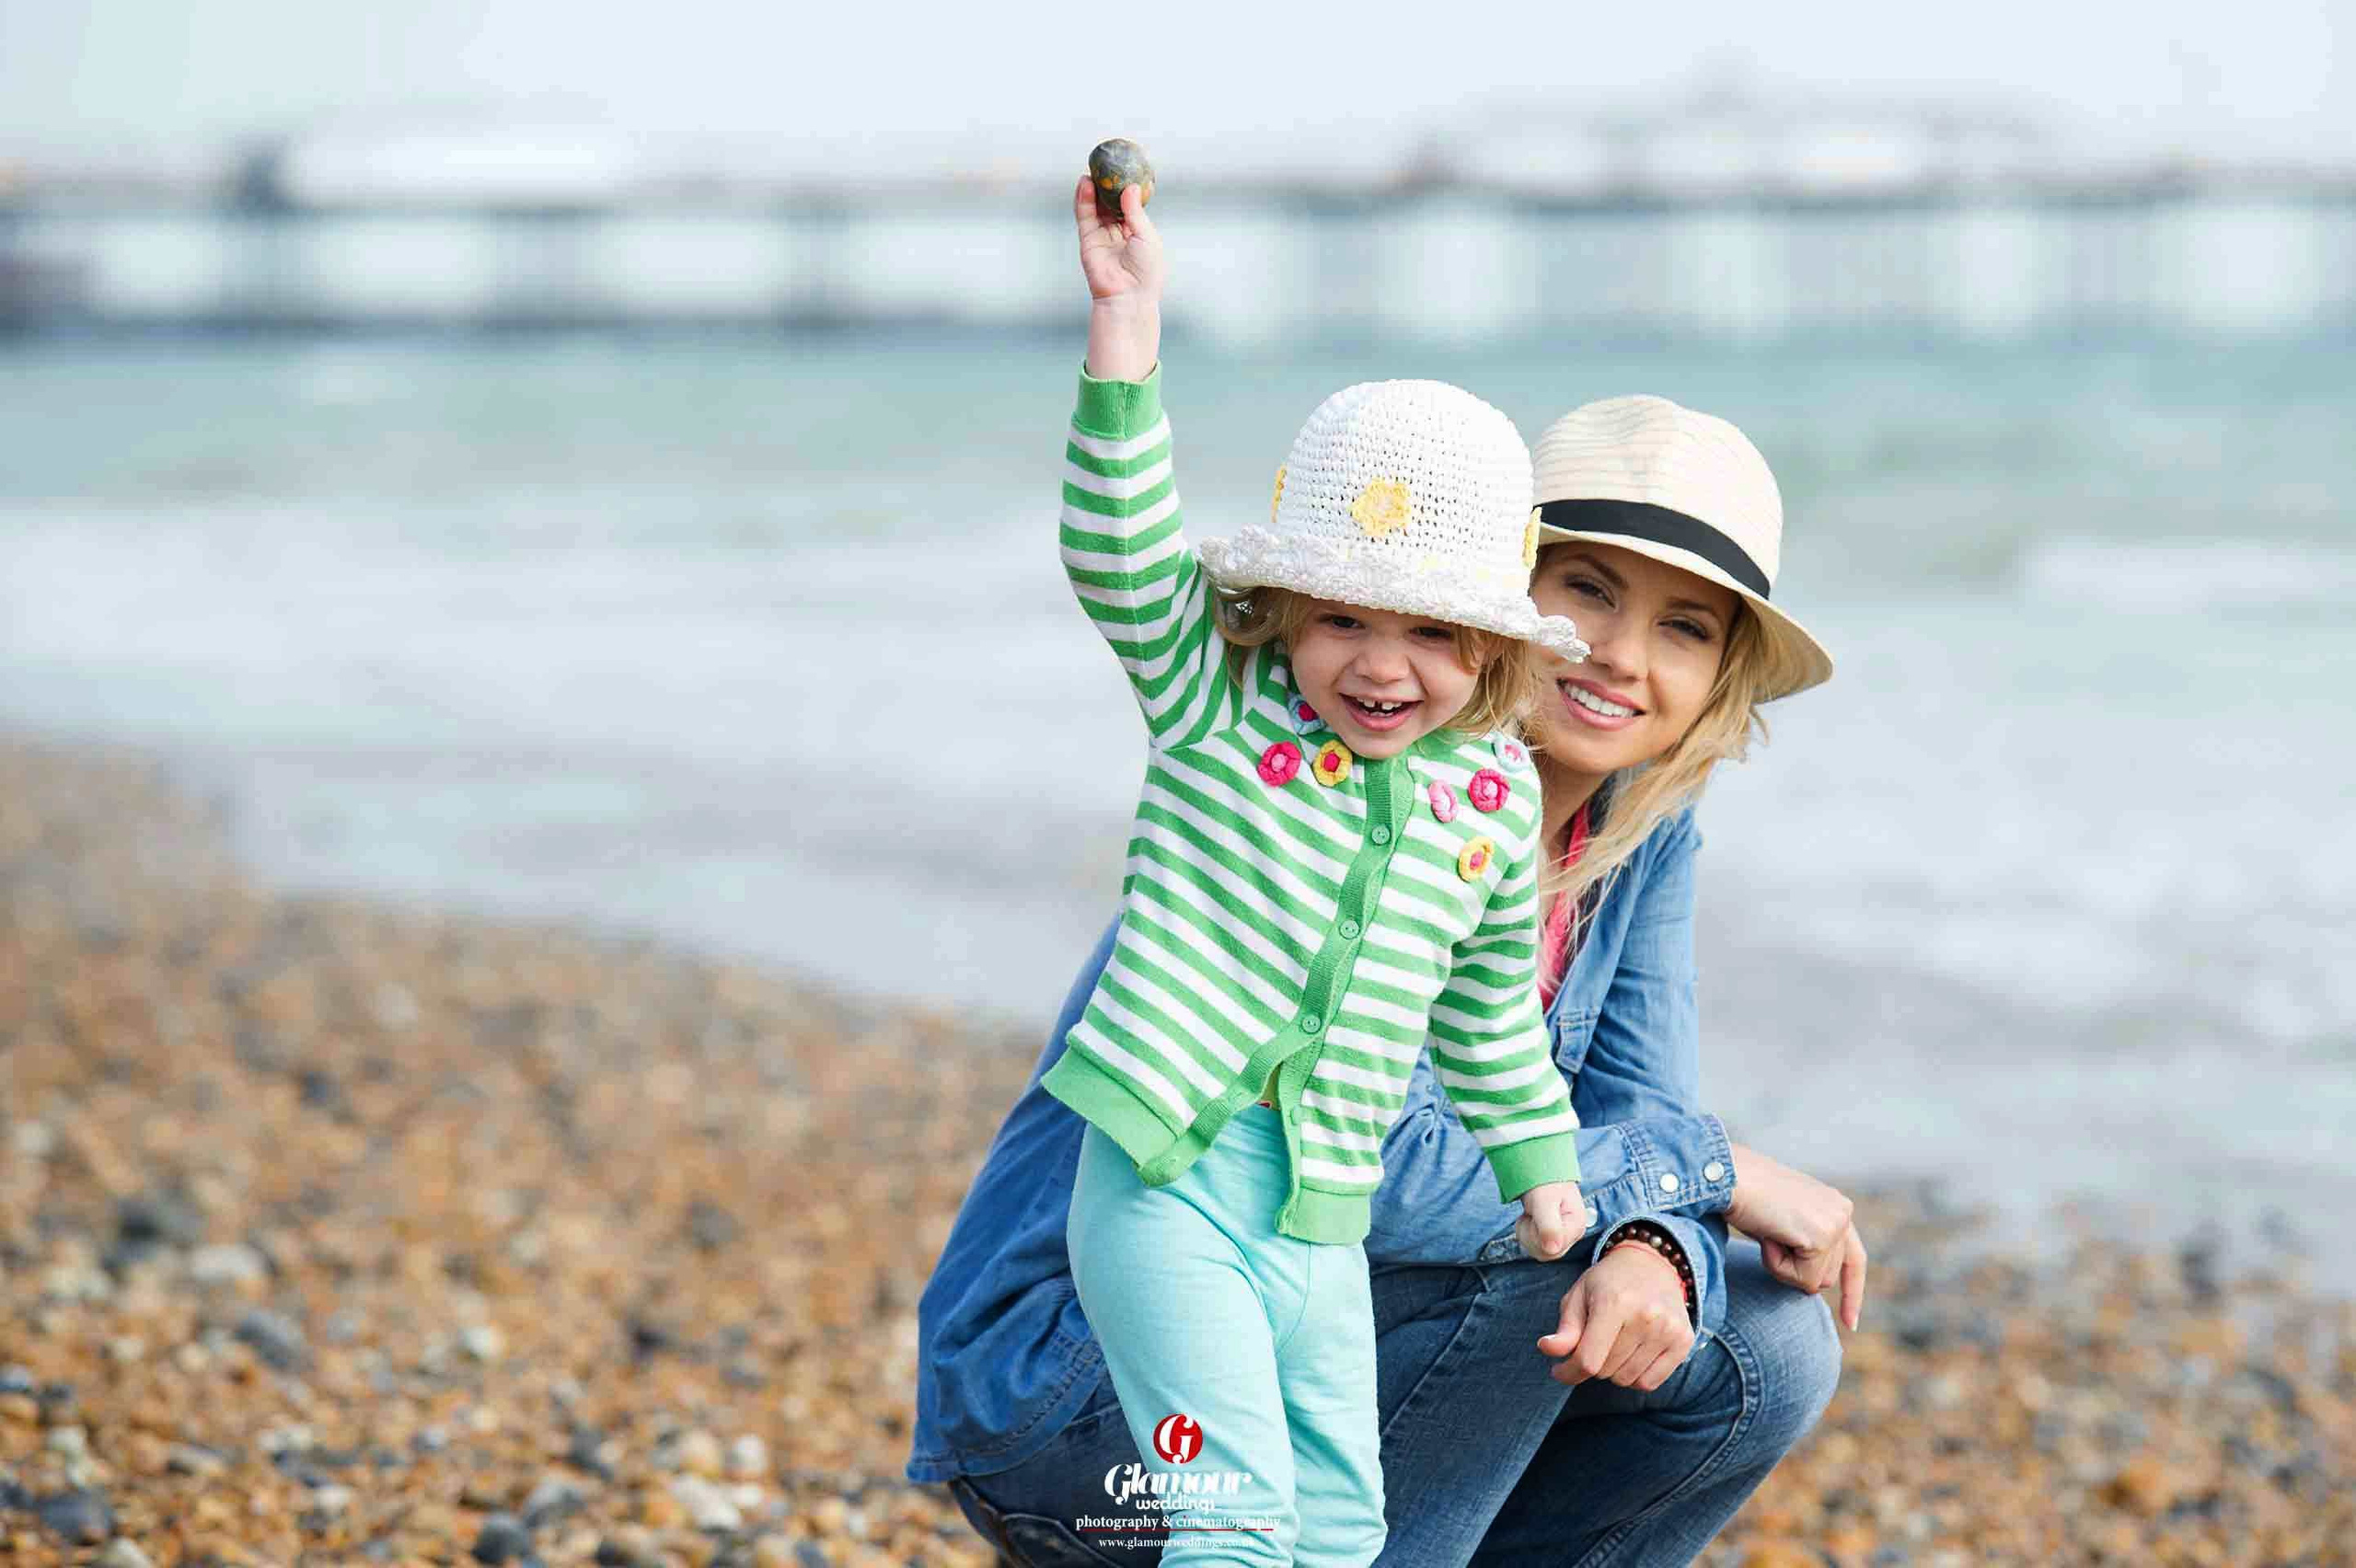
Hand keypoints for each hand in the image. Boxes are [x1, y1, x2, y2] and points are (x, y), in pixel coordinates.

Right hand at [1074, 176, 1162, 381]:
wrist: (1129, 297)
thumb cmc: (1146, 270)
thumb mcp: (1146, 235)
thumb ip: (1134, 211)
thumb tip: (1129, 187)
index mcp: (1137, 231)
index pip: (1129, 203)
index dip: (1126, 186)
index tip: (1124, 167)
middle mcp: (1118, 232)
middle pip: (1110, 202)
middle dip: (1107, 183)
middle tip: (1105, 163)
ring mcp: (1102, 235)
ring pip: (1095, 206)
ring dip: (1094, 188)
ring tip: (1093, 169)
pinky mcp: (1088, 240)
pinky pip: (1085, 216)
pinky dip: (1083, 199)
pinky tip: (1085, 183)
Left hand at [1513, 1181, 1583, 1261]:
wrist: (1540, 1171)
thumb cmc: (1544, 1184)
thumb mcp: (1544, 1202)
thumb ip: (1549, 1226)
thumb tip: (1552, 1250)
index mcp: (1577, 1227)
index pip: (1553, 1250)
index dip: (1537, 1237)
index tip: (1535, 1217)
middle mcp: (1573, 1234)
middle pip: (1546, 1253)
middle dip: (1531, 1236)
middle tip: (1530, 1215)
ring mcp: (1563, 1235)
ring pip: (1539, 1251)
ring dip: (1527, 1234)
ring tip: (1530, 1215)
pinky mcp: (1552, 1235)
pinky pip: (1535, 1246)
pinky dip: (1526, 1233)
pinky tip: (1529, 1219)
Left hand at [1537, 1243, 1694, 1389]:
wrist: (1652, 1264)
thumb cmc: (1608, 1282)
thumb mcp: (1579, 1295)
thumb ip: (1565, 1328)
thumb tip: (1547, 1349)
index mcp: (1614, 1302)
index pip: (1588, 1359)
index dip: (1568, 1372)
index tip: (1559, 1370)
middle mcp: (1646, 1316)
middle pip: (1605, 1371)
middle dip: (1592, 1364)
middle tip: (1594, 1343)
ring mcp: (1668, 1330)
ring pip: (1626, 1380)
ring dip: (1613, 1371)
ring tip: (1614, 1344)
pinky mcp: (1683, 1341)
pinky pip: (1649, 1383)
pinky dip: (1634, 1377)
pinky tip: (1632, 1354)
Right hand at [1724, 1143, 1868, 1329]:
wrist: (1727, 1175)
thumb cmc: (1742, 1196)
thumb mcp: (1783, 1221)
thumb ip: (1804, 1242)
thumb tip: (1812, 1281)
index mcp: (1836, 1206)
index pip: (1854, 1259)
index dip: (1853, 1293)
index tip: (1851, 1323)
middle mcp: (1843, 1212)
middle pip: (1828, 1278)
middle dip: (1795, 1271)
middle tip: (1770, 1238)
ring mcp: (1836, 1224)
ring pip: (1815, 1282)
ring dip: (1784, 1268)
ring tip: (1768, 1233)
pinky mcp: (1823, 1237)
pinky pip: (1803, 1279)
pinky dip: (1778, 1266)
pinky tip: (1768, 1237)